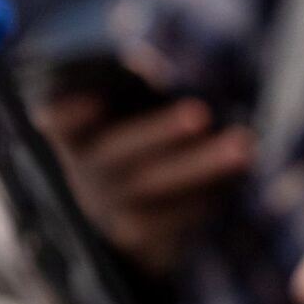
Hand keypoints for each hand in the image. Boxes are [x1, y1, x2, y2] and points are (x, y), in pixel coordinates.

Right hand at [38, 96, 252, 274]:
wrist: (120, 229)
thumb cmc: (130, 155)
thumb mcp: (122, 126)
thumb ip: (130, 95)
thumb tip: (145, 66)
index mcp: (74, 140)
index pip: (59, 123)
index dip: (71, 113)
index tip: (95, 100)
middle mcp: (85, 174)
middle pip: (118, 153)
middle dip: (160, 132)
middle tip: (200, 112)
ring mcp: (109, 209)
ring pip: (155, 186)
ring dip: (203, 164)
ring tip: (245, 145)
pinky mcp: (139, 237)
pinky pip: (179, 215)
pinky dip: (214, 192)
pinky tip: (244, 171)